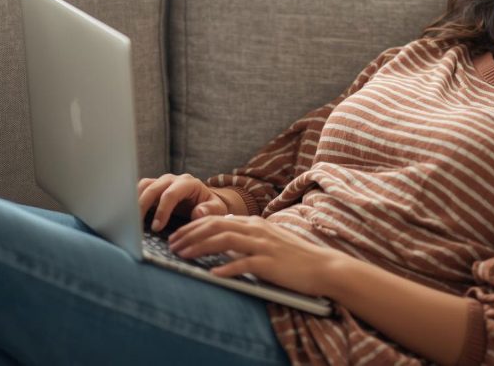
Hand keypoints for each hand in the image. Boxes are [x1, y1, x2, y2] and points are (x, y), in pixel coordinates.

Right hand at [137, 173, 229, 231]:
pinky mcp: (153, 187)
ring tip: (131, 220)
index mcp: (188, 183)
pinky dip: (133, 199)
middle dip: (144, 207)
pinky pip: (139, 189)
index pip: (171, 194)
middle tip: (138, 226)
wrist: (205, 202)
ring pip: (143, 186)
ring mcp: (161, 182)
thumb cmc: (210, 206)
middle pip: (153, 188)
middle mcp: (172, 179)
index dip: (162, 210)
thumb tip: (198, 213)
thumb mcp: (217, 209)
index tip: (157, 227)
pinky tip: (130, 214)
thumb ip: (210, 210)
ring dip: (135, 201)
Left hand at [168, 215, 344, 297]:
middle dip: (189, 234)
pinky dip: (225, 268)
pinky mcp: (269, 263)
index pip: (217, 219)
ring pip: (223, 240)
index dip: (193, 226)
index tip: (177, 235)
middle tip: (172, 244)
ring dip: (199, 247)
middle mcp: (256, 230)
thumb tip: (222, 238)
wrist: (322, 266)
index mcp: (254, 223)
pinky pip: (242, 264)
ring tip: (182, 255)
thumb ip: (246, 237)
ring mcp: (262, 245)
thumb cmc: (294, 257)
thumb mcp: (267, 240)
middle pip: (215, 226)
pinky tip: (212, 274)